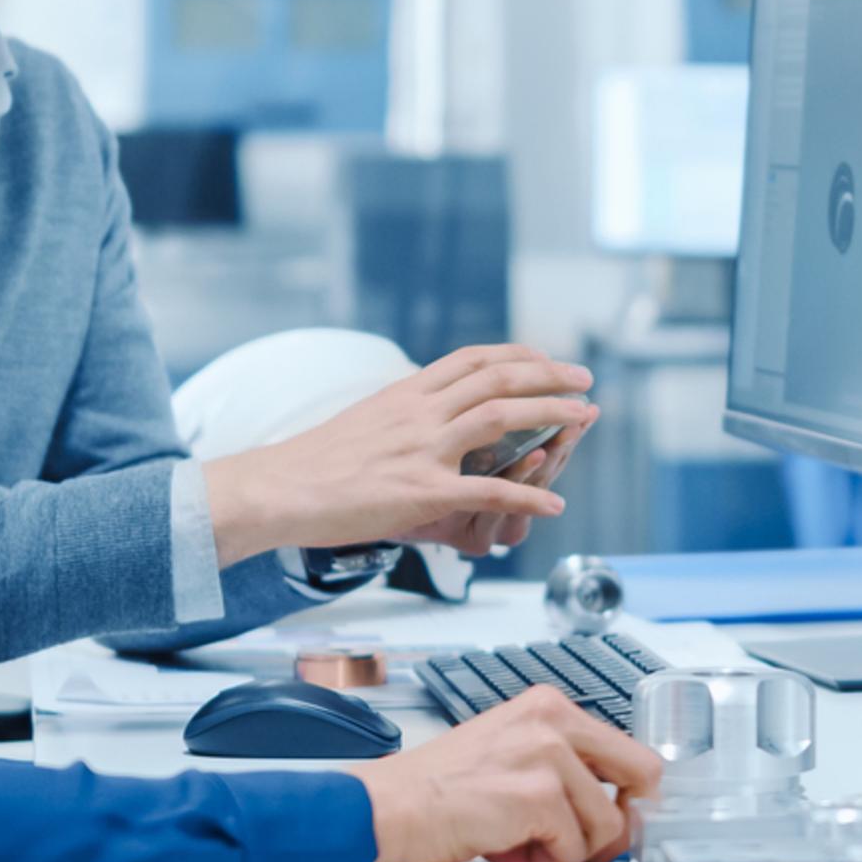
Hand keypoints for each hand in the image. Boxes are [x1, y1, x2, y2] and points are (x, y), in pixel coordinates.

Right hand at [202, 344, 594, 564]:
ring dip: (553, 416)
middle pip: (498, 379)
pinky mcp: (421, 491)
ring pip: (503, 419)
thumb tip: (427, 416)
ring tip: (585, 420)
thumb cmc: (312, 463)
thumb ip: (401, 415)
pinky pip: (487, 490)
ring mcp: (421, 450)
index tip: (547, 360)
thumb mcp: (361, 419)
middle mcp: (418, 412)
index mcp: (405, 394)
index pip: (472, 359)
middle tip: (585, 380)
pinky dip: (529, 496)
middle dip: (551, 376)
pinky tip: (555, 505)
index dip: (518, 356)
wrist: (277, 488)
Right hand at [350, 688, 662, 861]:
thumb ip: (562, 764)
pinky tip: (507, 846)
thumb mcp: (510, 752)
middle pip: (642, 776)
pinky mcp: (536, 794)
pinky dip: (544, 860)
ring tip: (522, 839)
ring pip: (606, 824)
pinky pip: (573, 847)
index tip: (611, 815)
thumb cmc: (438, 786)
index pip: (630, 750)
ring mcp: (545, 754)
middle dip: (618, 819)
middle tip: (582, 838)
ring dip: (568, 847)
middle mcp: (550, 720)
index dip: (626, 795)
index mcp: (546, 705)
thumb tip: (618, 805)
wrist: (388, 805)